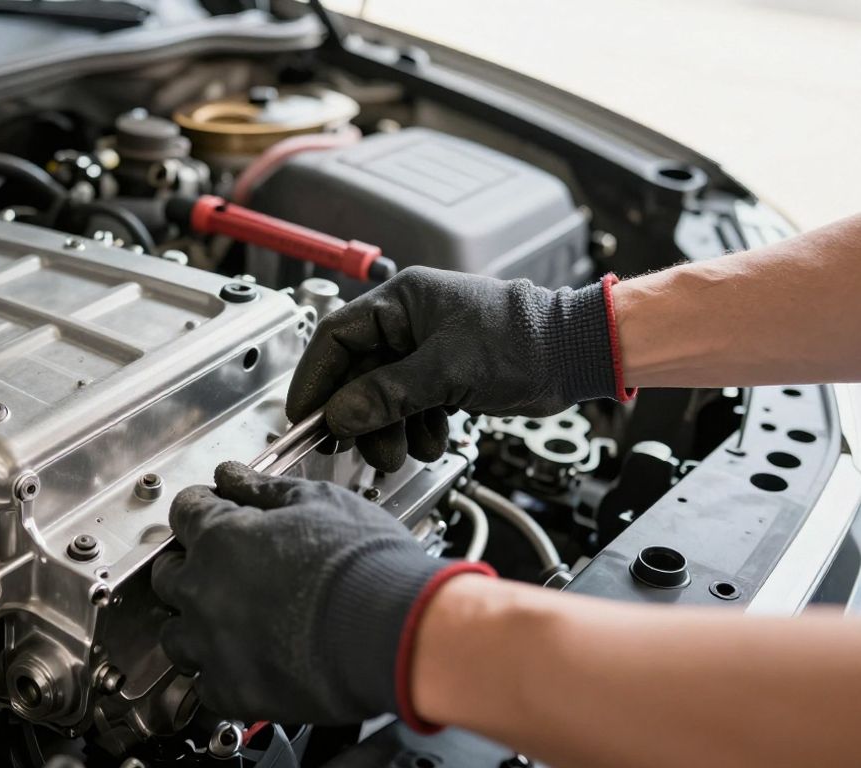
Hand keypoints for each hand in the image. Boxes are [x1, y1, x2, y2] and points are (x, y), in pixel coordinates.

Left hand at [151, 462, 487, 725]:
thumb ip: (264, 489)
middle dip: (189, 565)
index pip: (183, 512)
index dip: (202, 509)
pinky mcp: (231, 690)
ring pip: (174, 633)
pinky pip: (204, 685)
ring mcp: (211, 643)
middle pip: (167, 574)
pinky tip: (244, 663)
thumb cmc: (363, 562)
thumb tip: (232, 475)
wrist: (391, 628)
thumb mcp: (318, 501)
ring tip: (226, 622)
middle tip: (223, 567)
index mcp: (220, 536)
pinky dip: (218, 674)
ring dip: (192, 624)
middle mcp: (202, 589)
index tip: (215, 513)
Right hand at [287, 267, 621, 471]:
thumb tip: (340, 416)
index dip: (315, 379)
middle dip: (358, 414)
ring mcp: (425, 350)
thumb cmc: (525, 341)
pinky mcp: (444, 375)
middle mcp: (408, 322)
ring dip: (388, 428)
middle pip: (357, 373)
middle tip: (355, 445)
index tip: (305, 417)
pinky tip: (433, 439)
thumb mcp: (447, 371)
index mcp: (400, 301)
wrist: (578, 354)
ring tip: (399, 451)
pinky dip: (415, 428)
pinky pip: (410, 405)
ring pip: (383, 395)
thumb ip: (388, 395)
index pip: (335, 337)